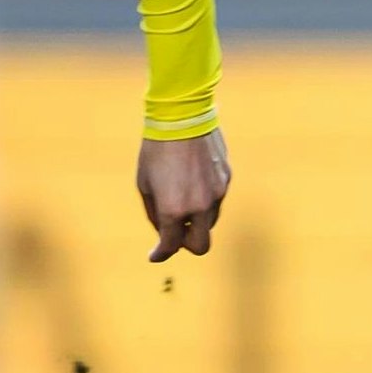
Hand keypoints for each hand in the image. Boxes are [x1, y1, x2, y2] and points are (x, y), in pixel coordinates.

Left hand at [138, 130, 229, 261]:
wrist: (181, 116)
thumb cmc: (156, 150)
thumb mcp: (145, 184)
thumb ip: (155, 213)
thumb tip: (164, 233)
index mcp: (173, 209)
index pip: (171, 245)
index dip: (160, 253)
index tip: (154, 255)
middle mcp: (199, 206)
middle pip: (200, 245)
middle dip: (187, 244)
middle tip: (174, 234)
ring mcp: (216, 193)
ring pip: (209, 222)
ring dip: (196, 220)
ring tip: (182, 199)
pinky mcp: (226, 179)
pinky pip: (216, 200)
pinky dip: (205, 201)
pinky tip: (193, 181)